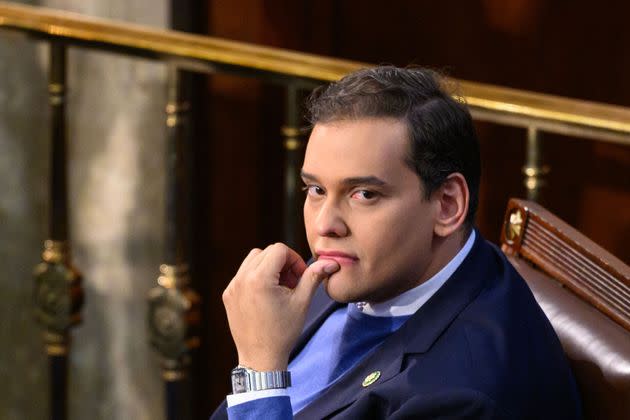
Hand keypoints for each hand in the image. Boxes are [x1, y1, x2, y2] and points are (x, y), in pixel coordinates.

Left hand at [222, 243, 339, 370]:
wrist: (260, 359)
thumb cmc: (283, 332)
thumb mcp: (301, 302)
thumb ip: (313, 277)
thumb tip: (330, 263)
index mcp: (259, 278)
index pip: (279, 250)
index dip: (294, 260)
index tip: (300, 277)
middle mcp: (241, 279)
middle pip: (266, 252)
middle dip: (282, 263)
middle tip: (292, 283)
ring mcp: (232, 287)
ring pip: (252, 259)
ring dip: (269, 267)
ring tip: (279, 288)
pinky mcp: (228, 295)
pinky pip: (243, 273)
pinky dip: (256, 277)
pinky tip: (267, 296)